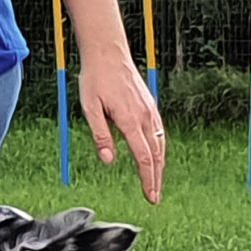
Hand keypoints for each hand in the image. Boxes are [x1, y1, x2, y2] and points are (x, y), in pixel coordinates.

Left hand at [79, 57, 163, 203]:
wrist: (108, 51)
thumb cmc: (96, 79)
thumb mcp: (90, 109)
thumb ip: (101, 136)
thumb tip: (109, 161)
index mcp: (130, 120)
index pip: (144, 158)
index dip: (148, 180)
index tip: (150, 196)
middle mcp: (144, 116)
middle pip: (156, 155)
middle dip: (156, 179)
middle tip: (154, 198)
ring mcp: (149, 110)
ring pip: (160, 144)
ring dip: (159, 166)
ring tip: (155, 183)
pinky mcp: (149, 105)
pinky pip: (158, 132)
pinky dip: (159, 149)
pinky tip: (156, 158)